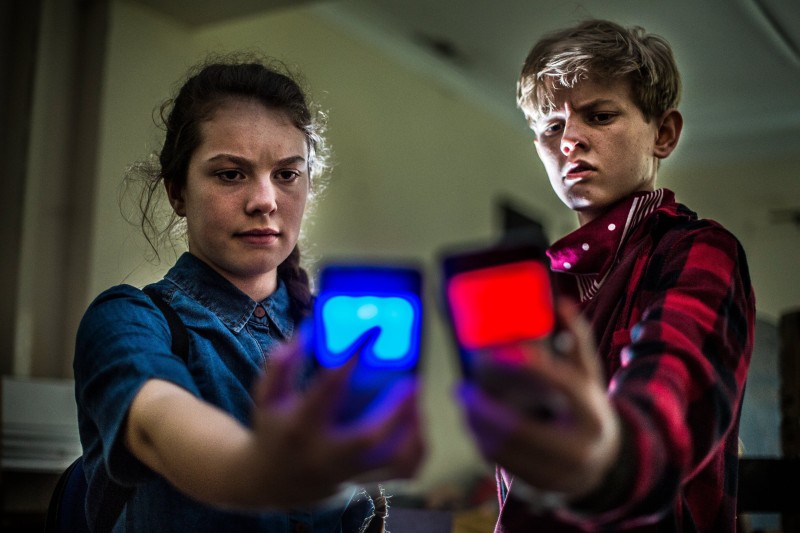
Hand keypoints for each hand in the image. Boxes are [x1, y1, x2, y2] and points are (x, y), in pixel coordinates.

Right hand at [250, 337, 425, 505]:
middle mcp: (326, 453)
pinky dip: (418, 450)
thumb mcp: (268, 397)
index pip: (327, 389)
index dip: (349, 361)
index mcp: (301, 426)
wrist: (275, 482)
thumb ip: (280, 366)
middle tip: (412, 380)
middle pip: (370, 436)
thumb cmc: (276, 430)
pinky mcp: (366, 483)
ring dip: (414, 429)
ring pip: (394, 459)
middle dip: (396, 408)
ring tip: (419, 401)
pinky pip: (403, 473)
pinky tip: (419, 424)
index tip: (371, 335)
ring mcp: (349, 472)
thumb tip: (306, 334)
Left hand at [457, 299, 619, 500]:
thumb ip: (576, 340)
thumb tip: (561, 302)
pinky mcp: (539, 485)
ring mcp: (559, 472)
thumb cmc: (586, 409)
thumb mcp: (588, 376)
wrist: (604, 462)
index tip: (492, 355)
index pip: (558, 384)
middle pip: (520, 428)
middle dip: (485, 407)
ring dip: (476, 424)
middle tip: (464, 388)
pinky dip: (481, 440)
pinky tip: (472, 422)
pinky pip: (501, 464)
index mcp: (591, 412)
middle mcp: (579, 447)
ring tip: (464, 401)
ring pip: (505, 449)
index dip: (525, 367)